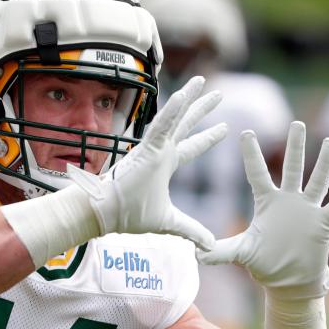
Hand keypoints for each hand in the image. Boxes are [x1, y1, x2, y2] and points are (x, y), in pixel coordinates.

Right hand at [67, 76, 226, 249]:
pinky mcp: (145, 149)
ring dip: (189, 99)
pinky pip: (160, 126)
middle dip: (202, 109)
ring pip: (174, 117)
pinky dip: (171, 111)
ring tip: (202, 82)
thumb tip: (211, 246)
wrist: (104, 213)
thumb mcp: (170, 223)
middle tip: (218, 94)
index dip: (208, 138)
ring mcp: (152, 148)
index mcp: (165, 165)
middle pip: (186, 125)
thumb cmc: (129, 215)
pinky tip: (183, 95)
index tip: (224, 128)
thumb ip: (191, 230)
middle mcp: (160, 152)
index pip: (191, 147)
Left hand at [198, 122, 328, 299]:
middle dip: (295, 147)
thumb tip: (194, 252)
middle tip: (297, 123)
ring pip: (317, 181)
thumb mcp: (240, 253)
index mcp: (267, 202)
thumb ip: (219, 251)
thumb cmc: (264, 264)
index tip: (246, 132)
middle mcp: (288, 201)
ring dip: (324, 163)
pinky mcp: (323, 224)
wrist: (288, 282)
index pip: (257, 173)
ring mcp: (307, 210)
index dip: (251, 155)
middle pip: (292, 168)